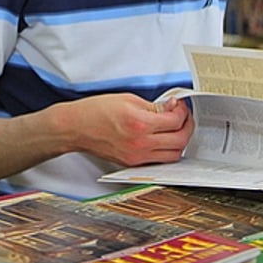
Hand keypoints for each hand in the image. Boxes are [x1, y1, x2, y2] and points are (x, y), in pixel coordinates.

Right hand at [61, 93, 193, 166]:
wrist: (76, 127)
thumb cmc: (95, 111)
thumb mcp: (127, 99)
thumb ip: (153, 106)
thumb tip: (171, 108)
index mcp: (139, 123)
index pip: (175, 121)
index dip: (182, 111)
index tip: (179, 105)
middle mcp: (140, 143)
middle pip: (180, 141)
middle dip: (187, 126)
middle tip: (183, 116)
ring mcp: (137, 156)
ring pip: (174, 155)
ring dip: (180, 142)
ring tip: (176, 129)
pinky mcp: (132, 163)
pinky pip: (159, 161)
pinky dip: (167, 151)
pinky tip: (163, 140)